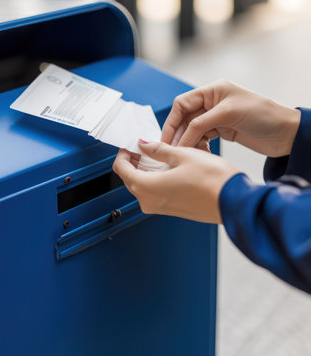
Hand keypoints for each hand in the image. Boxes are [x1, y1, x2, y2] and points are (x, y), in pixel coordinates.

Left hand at [113, 141, 238, 223]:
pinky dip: (156, 179)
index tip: (131, 145)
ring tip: (159, 154)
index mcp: (146, 187)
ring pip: (142, 186)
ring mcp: (160, 208)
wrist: (234, 202)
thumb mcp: (182, 155)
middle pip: (130, 178)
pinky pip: (155, 193)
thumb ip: (158, 150)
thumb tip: (144, 145)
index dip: (123, 154)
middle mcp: (149, 201)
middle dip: (134, 161)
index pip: (121, 169)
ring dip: (146, 170)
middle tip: (144, 147)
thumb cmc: (212, 181)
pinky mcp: (171, 210)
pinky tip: (169, 167)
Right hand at [162, 79, 300, 156]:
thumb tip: (180, 140)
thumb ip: (200, 124)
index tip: (166, 139)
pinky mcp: (222, 131)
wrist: (286, 133)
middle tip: (172, 151)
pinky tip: (200, 153)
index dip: (172, 121)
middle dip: (178, 135)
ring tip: (187, 154)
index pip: (182, 104)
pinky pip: (202, 139)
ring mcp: (216, 118)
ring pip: (192, 130)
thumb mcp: (228, 114)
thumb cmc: (263, 114)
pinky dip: (198, 146)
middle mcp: (212, 103)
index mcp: (213, 91)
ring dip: (188, 142)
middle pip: (185, 119)